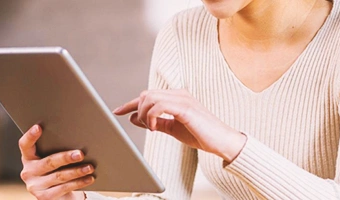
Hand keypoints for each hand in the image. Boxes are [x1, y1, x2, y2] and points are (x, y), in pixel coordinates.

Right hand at [18, 124, 93, 199]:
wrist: (58, 195)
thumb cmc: (56, 171)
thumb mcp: (52, 160)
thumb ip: (56, 150)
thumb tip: (77, 139)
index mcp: (28, 158)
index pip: (25, 145)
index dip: (30, 136)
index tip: (38, 127)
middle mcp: (28, 172)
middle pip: (48, 162)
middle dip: (65, 158)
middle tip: (80, 154)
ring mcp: (35, 186)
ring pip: (59, 176)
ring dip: (76, 171)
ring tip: (89, 167)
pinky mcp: (44, 197)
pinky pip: (64, 188)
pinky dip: (79, 183)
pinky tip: (88, 178)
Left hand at [113, 89, 246, 161]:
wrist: (222, 142)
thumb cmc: (200, 135)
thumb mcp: (172, 128)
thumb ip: (155, 121)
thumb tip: (134, 118)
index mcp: (177, 97)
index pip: (148, 95)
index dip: (130, 104)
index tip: (117, 111)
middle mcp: (179, 94)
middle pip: (146, 94)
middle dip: (137, 109)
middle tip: (144, 126)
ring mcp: (183, 99)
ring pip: (150, 98)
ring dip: (145, 114)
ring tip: (152, 128)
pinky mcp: (185, 107)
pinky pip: (159, 106)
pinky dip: (152, 117)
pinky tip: (156, 128)